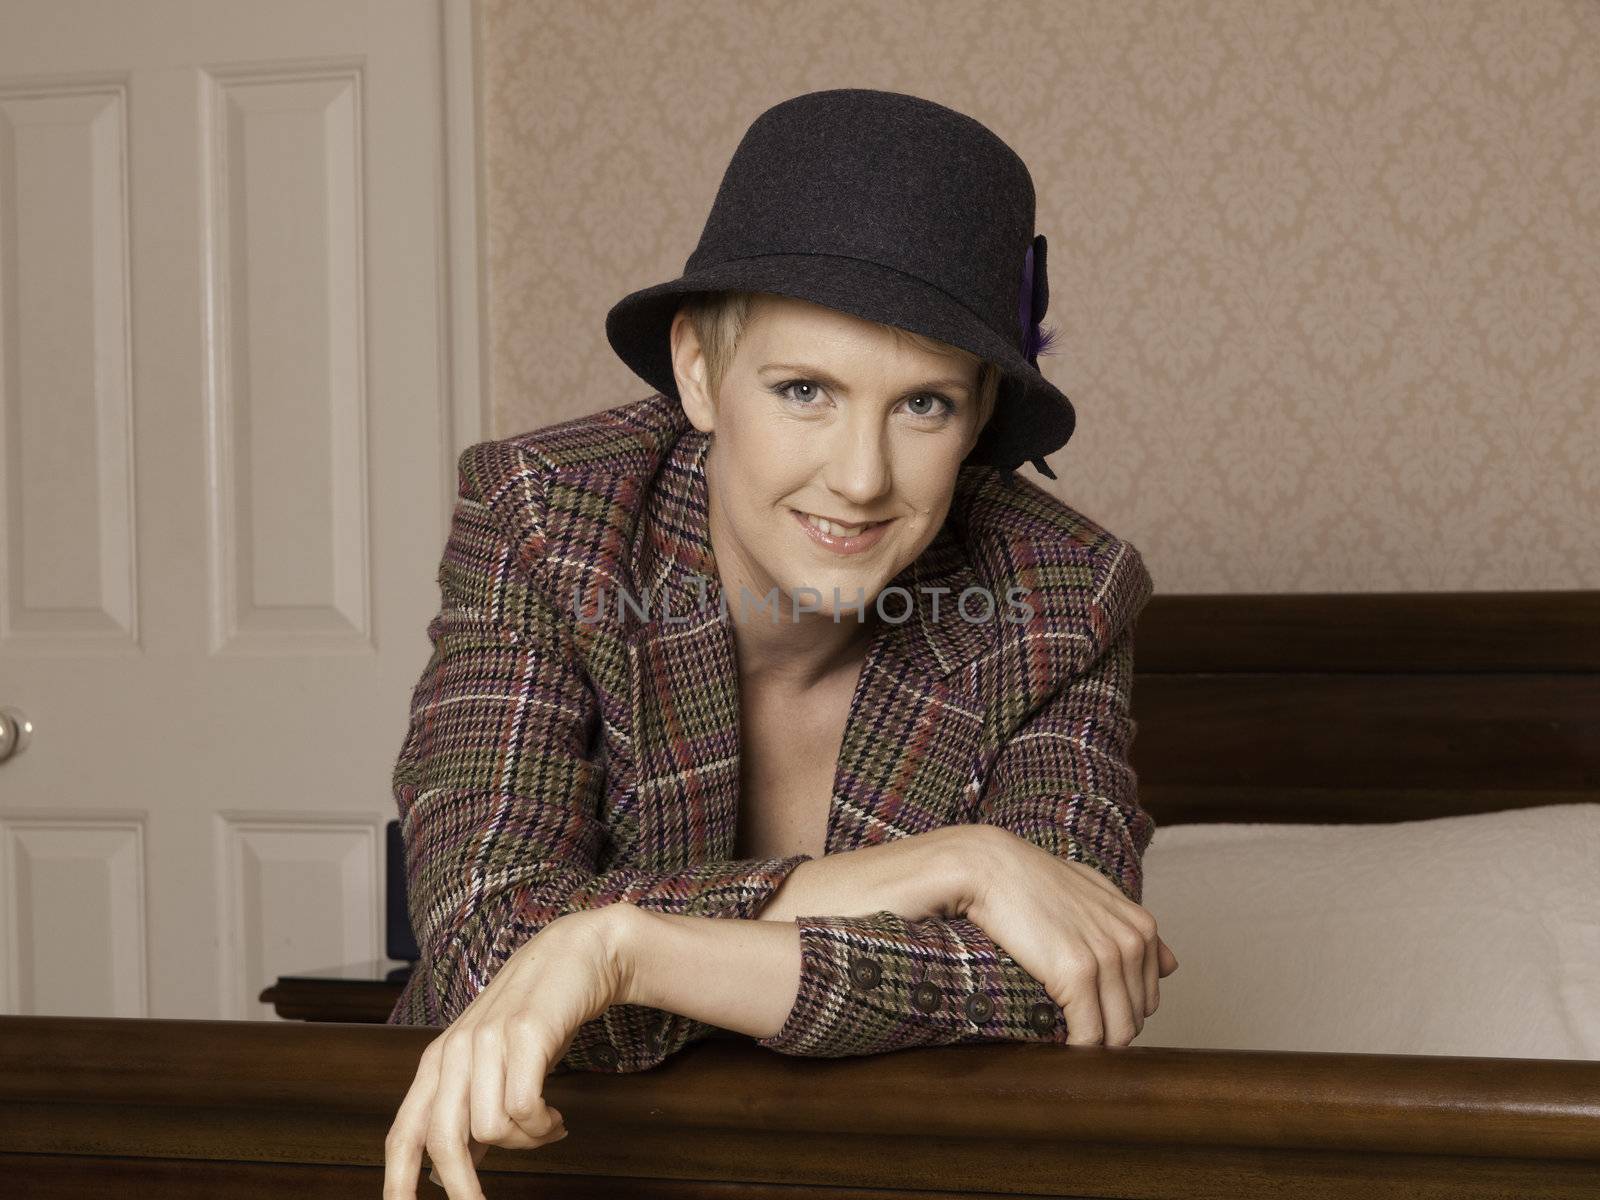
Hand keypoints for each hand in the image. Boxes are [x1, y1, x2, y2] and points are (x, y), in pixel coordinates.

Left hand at [383, 909, 628, 1198]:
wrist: (576, 954)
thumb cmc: (535, 1014)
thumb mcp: (492, 1063)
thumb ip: (469, 1111)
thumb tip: (449, 1173)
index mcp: (437, 1062)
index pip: (404, 1133)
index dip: (397, 1181)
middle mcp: (455, 1051)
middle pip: (443, 1140)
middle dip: (464, 1187)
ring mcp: (488, 1040)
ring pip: (491, 1128)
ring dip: (526, 1142)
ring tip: (546, 1128)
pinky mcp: (525, 1033)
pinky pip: (525, 1106)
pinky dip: (543, 1125)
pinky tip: (556, 1118)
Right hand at [963, 826, 1178, 1047]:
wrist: (991, 868)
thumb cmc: (1035, 881)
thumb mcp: (1096, 893)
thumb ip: (1134, 928)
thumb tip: (1172, 966)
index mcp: (1141, 926)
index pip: (1148, 998)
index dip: (1118, 1012)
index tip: (1089, 1014)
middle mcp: (1132, 942)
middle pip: (1135, 1018)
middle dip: (1106, 1031)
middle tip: (1073, 1030)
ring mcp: (1107, 958)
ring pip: (1118, 1033)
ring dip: (1094, 1047)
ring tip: (1067, 1045)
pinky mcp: (1076, 974)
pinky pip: (1088, 1035)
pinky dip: (1076, 1050)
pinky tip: (1058, 1046)